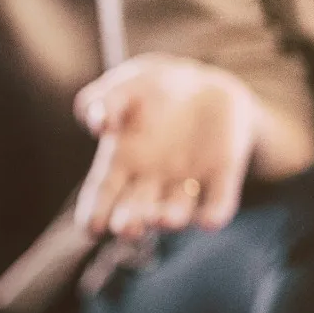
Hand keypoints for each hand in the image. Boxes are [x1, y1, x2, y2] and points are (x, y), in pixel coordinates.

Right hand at [71, 54, 263, 238]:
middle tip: (127, 229)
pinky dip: (215, 212)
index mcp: (120, 162)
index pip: (102, 195)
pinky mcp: (221, 175)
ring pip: (176, 210)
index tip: (91, 228)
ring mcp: (186, 180)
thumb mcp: (124, 87)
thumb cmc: (150, 89)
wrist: (202, 84)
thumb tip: (100, 125)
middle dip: (131, 222)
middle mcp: (151, 180)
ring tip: (164, 219)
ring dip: (170, 218)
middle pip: (136, 210)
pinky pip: (218, 200)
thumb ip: (105, 102)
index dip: (95, 213)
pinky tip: (210, 221)